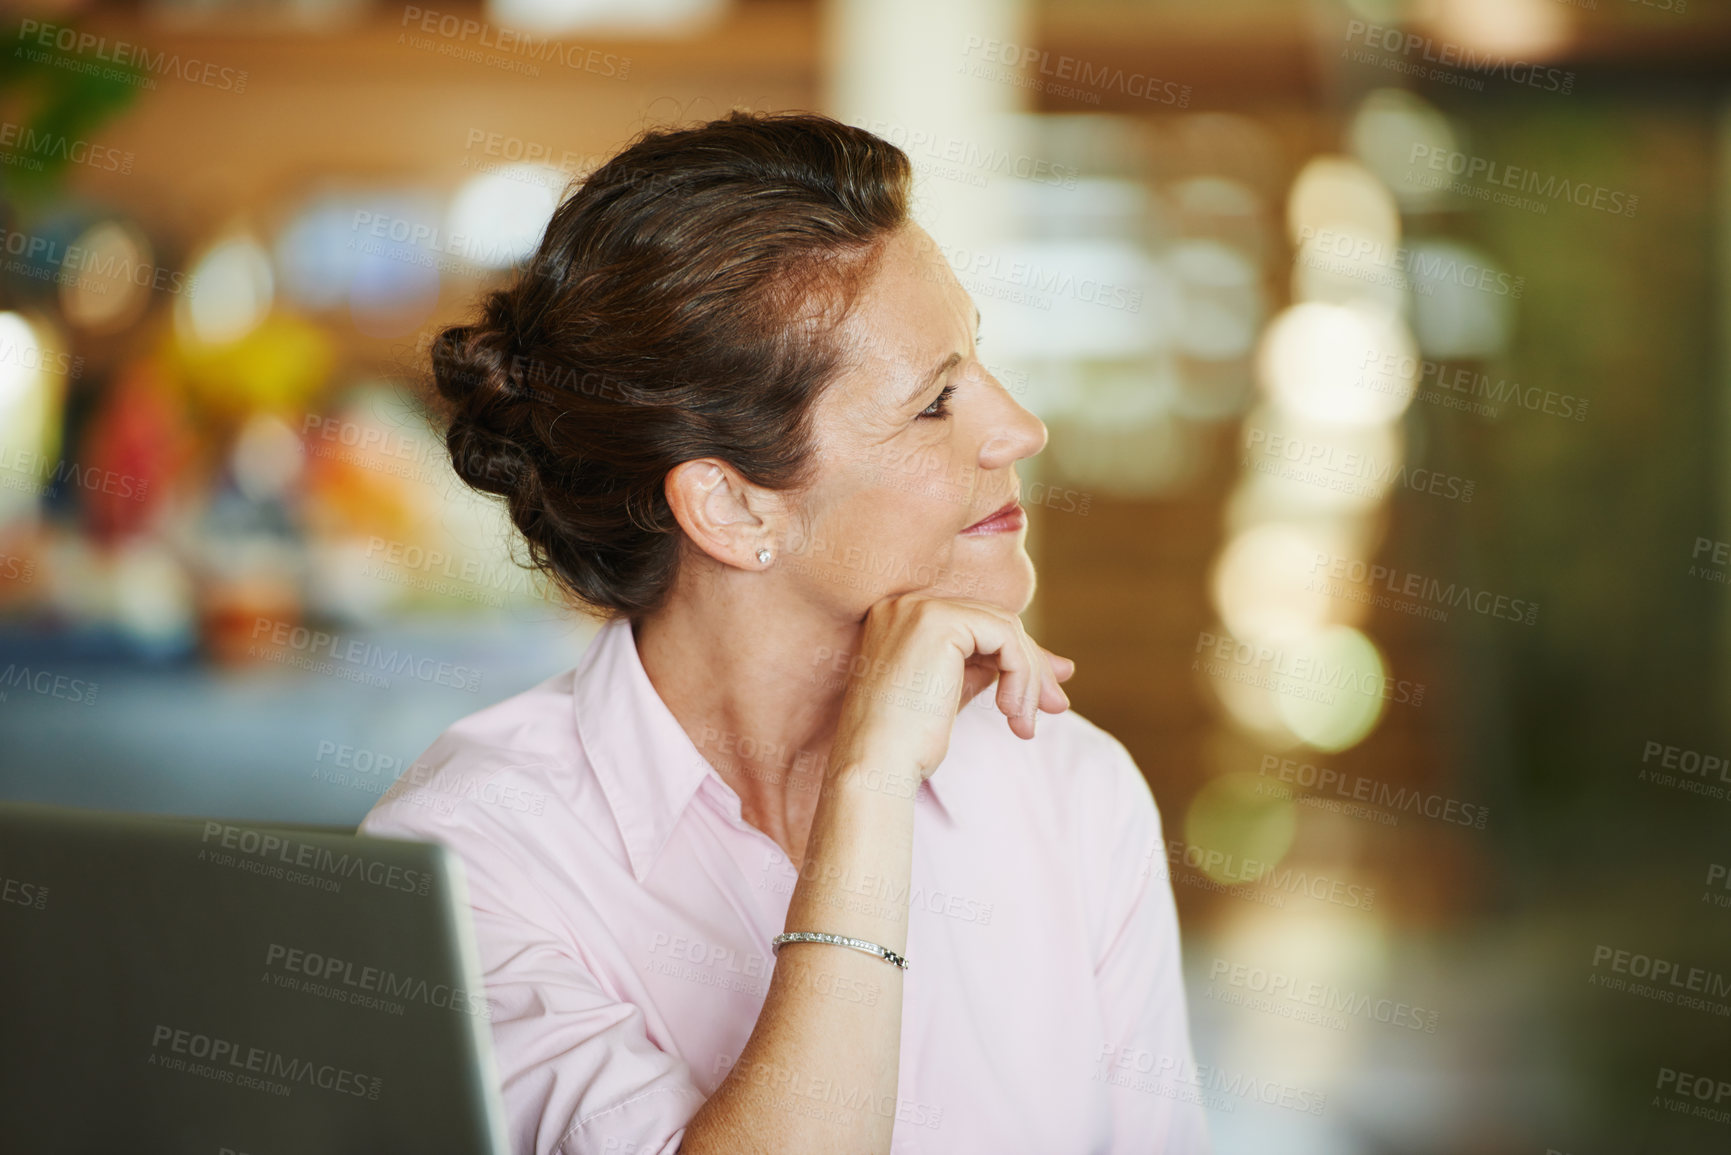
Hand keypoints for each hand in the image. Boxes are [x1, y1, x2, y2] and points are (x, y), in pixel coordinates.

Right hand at [828, 592, 1076, 779]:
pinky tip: (1012, 712)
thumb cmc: (907, 743)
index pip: (978, 625)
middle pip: (995, 621)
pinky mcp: (939, 622)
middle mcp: (904, 604)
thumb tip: (1061, 667)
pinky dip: (1022, 675)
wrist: (876, 766)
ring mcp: (919, 609)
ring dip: (1027, 677)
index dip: (1018, 657)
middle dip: (1032, 666)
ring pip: (1005, 628)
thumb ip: (998, 670)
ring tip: (1023, 723)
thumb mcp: (957, 692)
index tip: (1046, 695)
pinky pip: (1005, 638)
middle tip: (1055, 707)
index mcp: (902, 618)